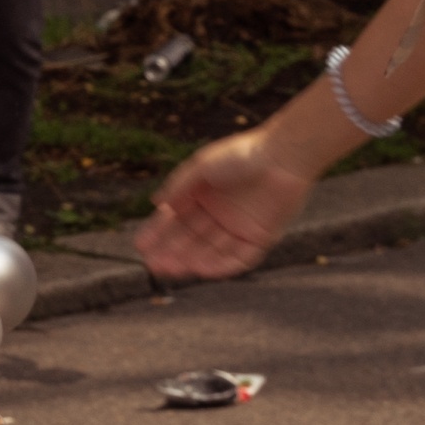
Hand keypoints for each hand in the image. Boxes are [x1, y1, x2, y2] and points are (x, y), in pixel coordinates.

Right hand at [139, 128, 308, 282]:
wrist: (283, 156)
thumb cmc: (242, 154)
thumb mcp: (202, 166)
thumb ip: (179, 185)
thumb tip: (157, 204)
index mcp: (204, 195)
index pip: (176, 219)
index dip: (158, 233)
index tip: (141, 245)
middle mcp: (220, 214)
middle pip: (191, 239)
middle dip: (171, 252)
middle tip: (153, 265)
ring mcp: (240, 227)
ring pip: (211, 251)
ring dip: (191, 261)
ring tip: (171, 269)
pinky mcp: (261, 237)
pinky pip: (238, 257)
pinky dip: (220, 265)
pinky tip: (201, 270)